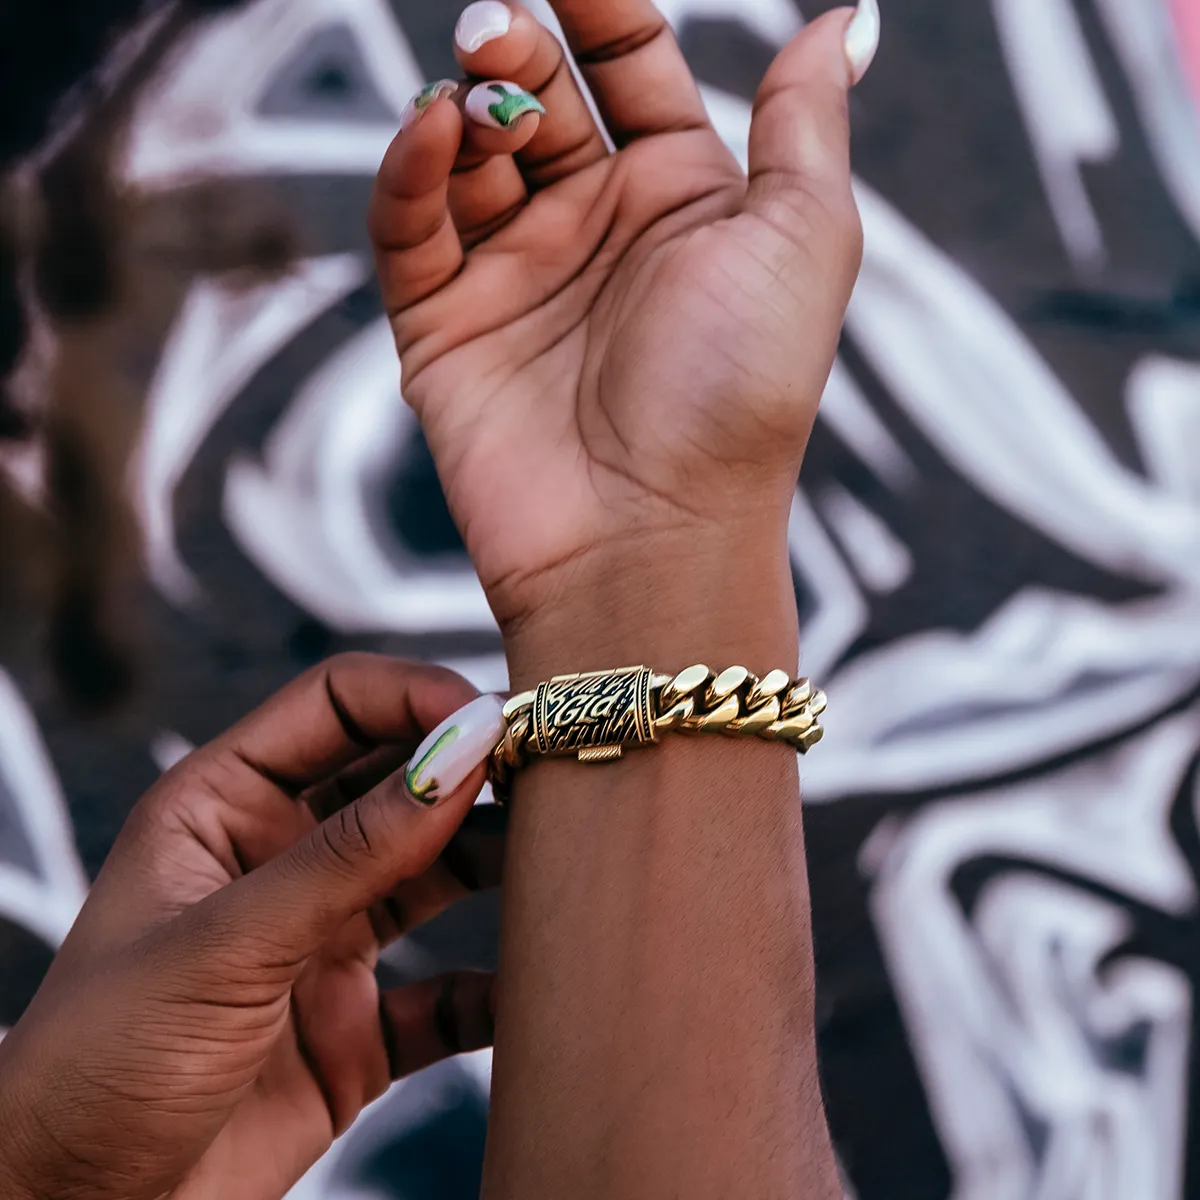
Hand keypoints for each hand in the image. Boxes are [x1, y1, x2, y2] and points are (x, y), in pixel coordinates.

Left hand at [0, 656, 508, 1199]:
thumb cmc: (94, 1065)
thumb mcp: (225, 941)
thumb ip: (351, 852)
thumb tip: (457, 752)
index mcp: (225, 806)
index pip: (336, 704)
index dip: (415, 695)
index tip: (491, 717)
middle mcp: (284, 861)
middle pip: (400, 780)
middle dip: (472, 769)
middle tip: (548, 770)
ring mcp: (326, 942)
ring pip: (436, 876)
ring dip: (496, 865)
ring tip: (560, 858)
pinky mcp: (358, 1028)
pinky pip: (449, 994)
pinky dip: (495, 991)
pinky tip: (534, 984)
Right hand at [371, 0, 876, 637]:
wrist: (650, 533)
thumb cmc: (739, 395)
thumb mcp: (802, 240)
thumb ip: (805, 122)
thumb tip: (846, 21)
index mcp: (683, 204)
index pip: (633, 70)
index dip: (604, 6)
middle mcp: (597, 235)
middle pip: (540, 102)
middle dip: (518, 53)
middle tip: (502, 33)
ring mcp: (517, 280)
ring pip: (466, 156)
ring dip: (466, 107)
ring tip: (476, 94)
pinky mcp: (444, 328)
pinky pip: (408, 228)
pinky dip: (408, 172)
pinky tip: (431, 133)